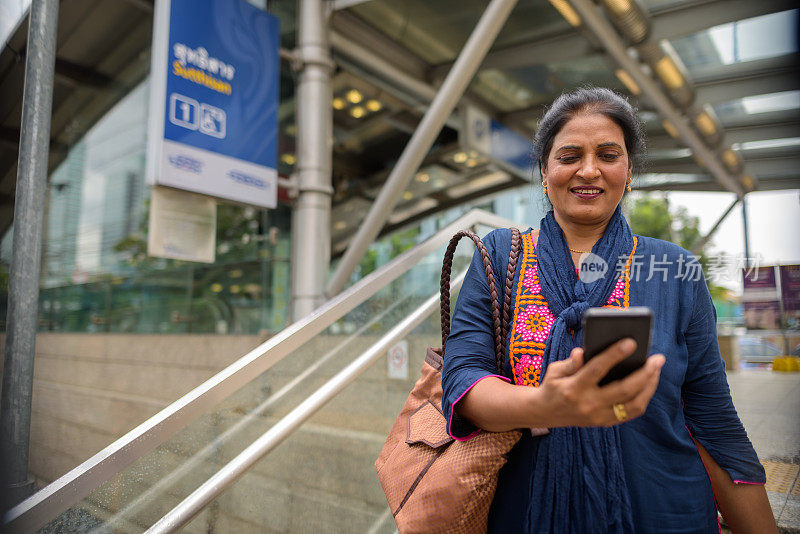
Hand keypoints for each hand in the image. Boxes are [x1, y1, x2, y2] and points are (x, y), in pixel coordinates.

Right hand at [537, 338, 665, 427]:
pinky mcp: (605, 423)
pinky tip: (648, 383)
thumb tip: (584, 351)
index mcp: (574, 388)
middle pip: (624, 390)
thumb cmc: (553, 385)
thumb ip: (571, 361)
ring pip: (634, 404)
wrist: (545, 413)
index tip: (631, 342)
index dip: (614, 354)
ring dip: (649, 386)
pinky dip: (643, 397)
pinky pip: (631, 412)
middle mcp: (589, 405)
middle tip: (658, 358)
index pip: (597, 369)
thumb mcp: (555, 369)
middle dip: (645, 373)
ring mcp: (599, 417)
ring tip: (656, 370)